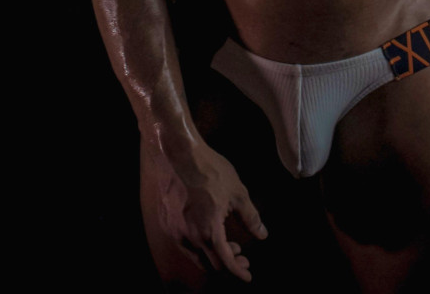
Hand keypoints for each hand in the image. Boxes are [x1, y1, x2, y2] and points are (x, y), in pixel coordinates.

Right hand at [154, 138, 267, 281]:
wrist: (178, 154)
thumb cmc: (209, 170)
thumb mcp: (237, 192)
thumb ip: (250, 217)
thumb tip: (262, 234)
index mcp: (209, 232)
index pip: (226, 263)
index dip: (239, 271)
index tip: (247, 275)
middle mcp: (189, 237)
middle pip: (211, 264)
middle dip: (228, 262)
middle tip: (240, 254)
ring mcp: (175, 232)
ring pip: (196, 256)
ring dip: (212, 255)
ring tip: (225, 242)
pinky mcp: (167, 223)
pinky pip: (184, 244)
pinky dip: (198, 245)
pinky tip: (205, 230)